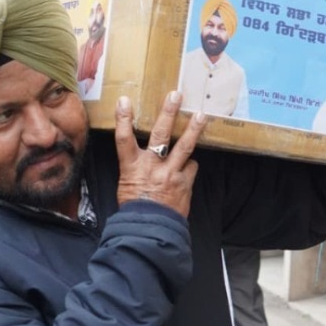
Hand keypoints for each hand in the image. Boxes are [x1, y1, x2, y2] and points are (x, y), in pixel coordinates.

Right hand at [114, 92, 207, 217]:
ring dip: (194, 129)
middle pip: (160, 134)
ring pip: (184, 147)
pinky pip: (191, 167)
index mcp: (131, 167)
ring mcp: (170, 174)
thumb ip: (136, 167)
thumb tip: (144, 157)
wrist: (150, 230)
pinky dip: (190, 165)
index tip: (125, 100)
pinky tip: (187, 167)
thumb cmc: (135, 208)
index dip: (124, 119)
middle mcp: (151, 167)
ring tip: (201, 115)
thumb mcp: (127, 184)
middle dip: (168, 112)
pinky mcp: (184, 183)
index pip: (124, 139)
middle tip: (176, 95)